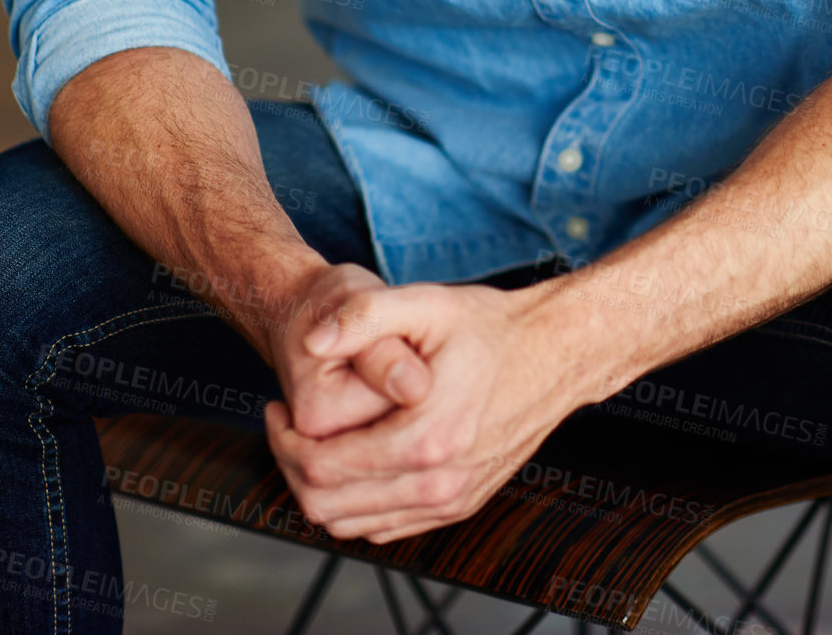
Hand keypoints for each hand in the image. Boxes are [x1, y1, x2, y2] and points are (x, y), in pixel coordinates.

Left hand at [265, 278, 570, 542]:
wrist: (554, 354)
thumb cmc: (490, 327)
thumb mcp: (427, 303)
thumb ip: (365, 316)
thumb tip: (312, 342)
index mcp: (424, 438)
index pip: (321, 466)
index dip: (283, 439)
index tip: (277, 408)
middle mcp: (438, 482)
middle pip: (328, 504)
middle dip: (292, 465)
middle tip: (286, 425)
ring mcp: (450, 500)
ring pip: (351, 524)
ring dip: (319, 487)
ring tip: (314, 440)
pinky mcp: (458, 505)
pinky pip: (384, 527)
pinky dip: (355, 502)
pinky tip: (353, 457)